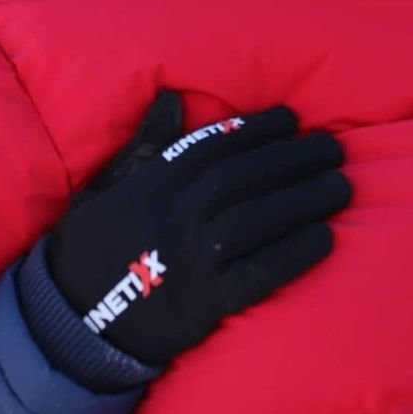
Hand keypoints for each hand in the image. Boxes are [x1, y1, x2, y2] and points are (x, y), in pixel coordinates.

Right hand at [47, 103, 349, 364]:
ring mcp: (192, 258)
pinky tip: (324, 238)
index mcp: (154, 181)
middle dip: (294, 158)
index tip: (292, 118)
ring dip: (304, 200)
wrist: (72, 316)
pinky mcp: (205, 303)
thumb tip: (171, 97)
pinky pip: (259, 274)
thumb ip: (145, 141)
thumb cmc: (91, 242)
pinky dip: (293, 254)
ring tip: (340, 185)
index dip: (258, 129)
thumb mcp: (108, 182)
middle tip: (332, 147)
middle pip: (246, 178)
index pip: (216, 145)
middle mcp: (177, 213)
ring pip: (259, 220)